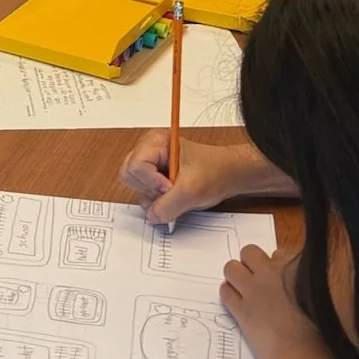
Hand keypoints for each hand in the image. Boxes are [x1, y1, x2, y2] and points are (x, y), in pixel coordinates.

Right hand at [121, 132, 237, 224]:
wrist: (229, 175)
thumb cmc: (215, 171)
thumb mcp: (192, 189)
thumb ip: (168, 205)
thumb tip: (152, 216)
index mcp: (155, 141)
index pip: (135, 166)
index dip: (151, 182)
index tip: (170, 187)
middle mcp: (149, 150)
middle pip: (129, 176)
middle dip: (150, 190)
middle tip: (172, 190)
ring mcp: (150, 165)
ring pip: (136, 188)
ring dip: (155, 198)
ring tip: (176, 194)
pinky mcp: (154, 178)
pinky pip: (145, 195)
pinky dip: (158, 201)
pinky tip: (175, 197)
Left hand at [220, 245, 315, 358]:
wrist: (305, 352)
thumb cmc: (320, 329)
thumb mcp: (320, 295)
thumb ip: (306, 280)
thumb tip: (295, 275)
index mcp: (294, 266)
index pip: (277, 253)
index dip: (275, 265)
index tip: (278, 278)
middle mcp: (271, 273)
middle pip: (249, 252)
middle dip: (250, 263)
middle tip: (256, 279)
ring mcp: (254, 290)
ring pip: (231, 268)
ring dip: (235, 276)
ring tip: (242, 289)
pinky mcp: (241, 310)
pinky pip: (225, 292)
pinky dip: (228, 294)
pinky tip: (236, 303)